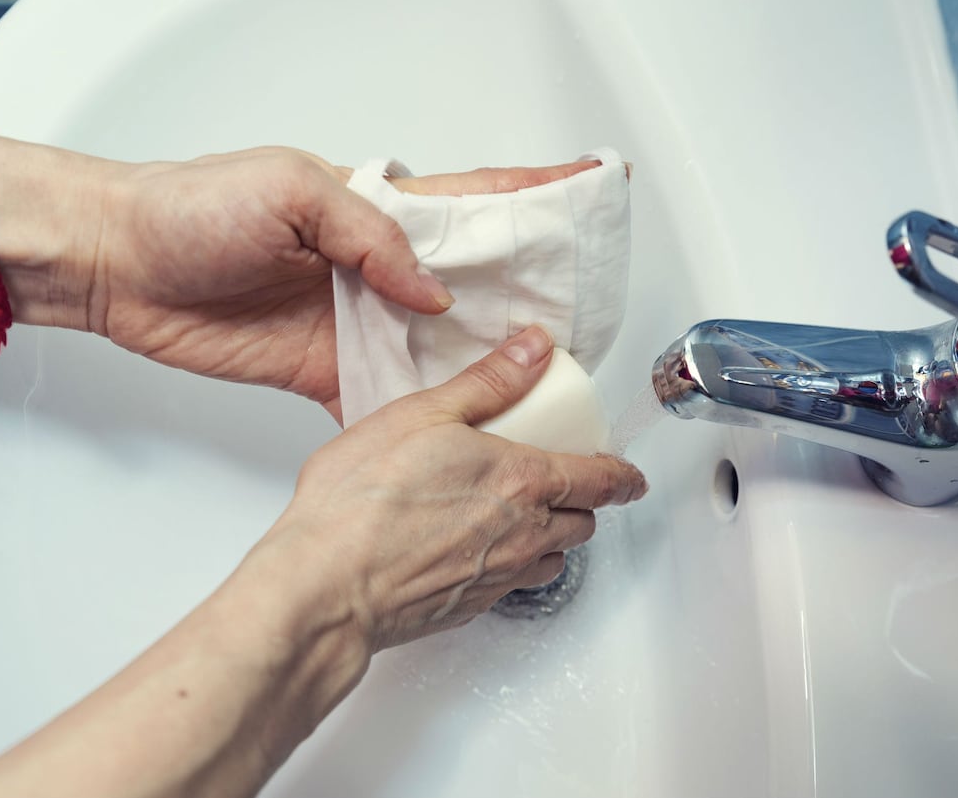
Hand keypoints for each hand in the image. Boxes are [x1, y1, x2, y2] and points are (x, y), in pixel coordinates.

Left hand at [89, 147, 599, 417]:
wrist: (127, 266)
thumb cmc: (195, 209)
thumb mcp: (291, 191)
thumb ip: (369, 237)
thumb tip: (429, 293)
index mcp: (379, 210)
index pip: (473, 200)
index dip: (534, 197)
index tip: (591, 190)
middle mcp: (379, 268)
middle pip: (472, 283)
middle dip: (528, 297)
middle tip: (580, 317)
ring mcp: (359, 322)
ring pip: (440, 346)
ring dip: (485, 363)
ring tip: (540, 384)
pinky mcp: (328, 371)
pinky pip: (387, 396)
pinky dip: (422, 415)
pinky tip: (461, 432)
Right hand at [257, 325, 646, 652]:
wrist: (327, 587)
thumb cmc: (362, 502)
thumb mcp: (423, 414)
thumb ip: (487, 382)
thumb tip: (535, 349)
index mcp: (523, 481)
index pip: (600, 480)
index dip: (623, 476)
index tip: (631, 475)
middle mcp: (523, 534)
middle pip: (583, 523)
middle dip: (586, 504)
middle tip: (571, 486)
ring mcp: (497, 576)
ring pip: (554, 559)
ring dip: (554, 539)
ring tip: (527, 519)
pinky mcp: (469, 607)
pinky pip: (514, 585)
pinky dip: (515, 567)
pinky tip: (479, 551)